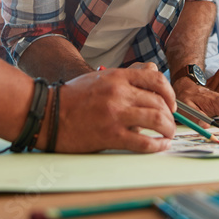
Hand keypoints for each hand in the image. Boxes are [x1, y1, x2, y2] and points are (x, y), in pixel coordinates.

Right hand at [53, 65, 175, 152]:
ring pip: (156, 120)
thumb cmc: (72, 97)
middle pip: (159, 102)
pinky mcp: (110, 135)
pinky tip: (160, 146)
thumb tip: (151, 72)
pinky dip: (157, 146)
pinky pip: (143, 141)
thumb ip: (126, 78)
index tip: (171, 104)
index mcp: (117, 77)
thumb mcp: (100, 78)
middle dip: (170, 115)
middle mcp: (119, 93)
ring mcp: (115, 114)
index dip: (169, 93)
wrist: (47, 113)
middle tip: (170, 123)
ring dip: (168, 129)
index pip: (155, 79)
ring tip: (168, 135)